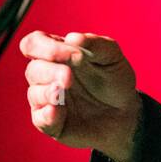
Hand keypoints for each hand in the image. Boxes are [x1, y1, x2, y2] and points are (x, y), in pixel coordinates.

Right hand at [19, 31, 141, 161]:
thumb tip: (72, 38)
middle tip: (69, 77)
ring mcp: (47, 101)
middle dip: (50, 71)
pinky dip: (48, 115)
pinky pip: (40, 120)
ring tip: (62, 92)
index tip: (72, 54)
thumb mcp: (112, 57)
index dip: (45, 47)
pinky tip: (58, 111)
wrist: (127, 113)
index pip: (34, 44)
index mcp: (57, 55)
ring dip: (48, 92)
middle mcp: (47, 76)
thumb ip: (95, 43)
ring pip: (34, 94)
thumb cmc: (115, 81)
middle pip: (33, 69)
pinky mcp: (52, 124)